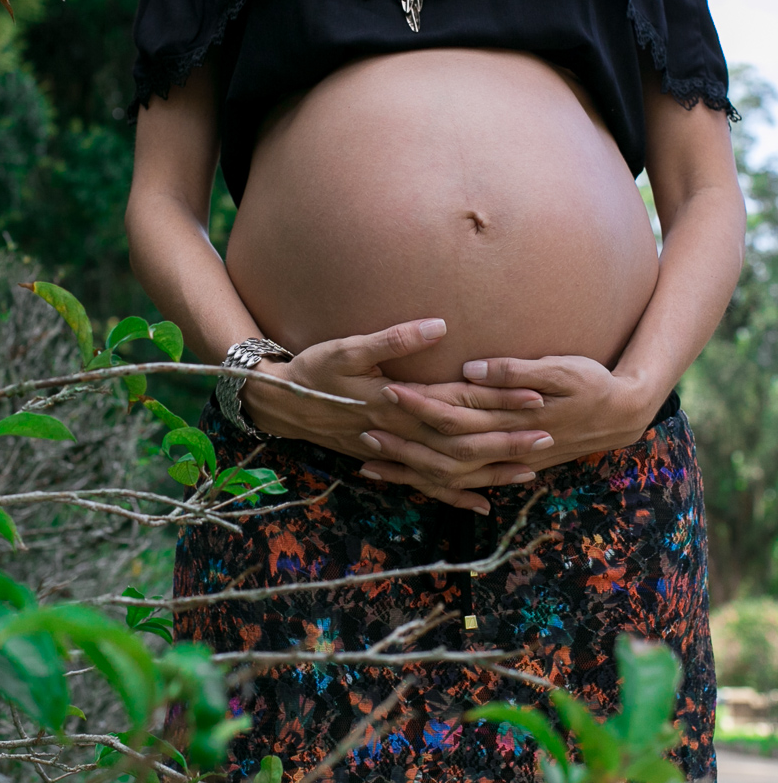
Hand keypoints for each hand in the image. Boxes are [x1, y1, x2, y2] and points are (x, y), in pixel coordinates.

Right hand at [241, 320, 549, 512]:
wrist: (282, 405)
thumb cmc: (314, 371)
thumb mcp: (348, 347)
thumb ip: (394, 339)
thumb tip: (438, 327)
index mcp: (399, 403)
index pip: (460, 404)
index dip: (499, 401)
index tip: (536, 397)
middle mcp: (402, 433)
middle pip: (463, 443)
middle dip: (506, 441)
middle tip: (548, 436)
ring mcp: (396, 451)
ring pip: (451, 470)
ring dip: (490, 471)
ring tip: (529, 469)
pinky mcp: (388, 461)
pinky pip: (427, 485)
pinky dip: (455, 496)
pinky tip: (482, 504)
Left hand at [361, 355, 658, 488]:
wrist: (622, 414)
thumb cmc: (592, 382)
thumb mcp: (561, 368)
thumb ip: (514, 370)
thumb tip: (472, 369)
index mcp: (509, 415)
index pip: (455, 411)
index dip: (420, 404)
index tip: (388, 392)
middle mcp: (501, 443)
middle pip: (441, 447)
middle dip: (402, 441)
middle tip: (362, 427)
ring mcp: (503, 460)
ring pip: (447, 473)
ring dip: (408, 468)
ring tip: (367, 461)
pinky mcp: (504, 466)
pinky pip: (462, 484)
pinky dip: (432, 486)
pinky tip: (404, 481)